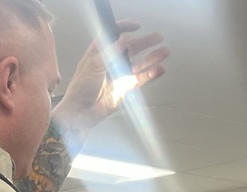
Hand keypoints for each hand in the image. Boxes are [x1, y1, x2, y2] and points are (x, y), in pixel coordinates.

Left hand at [52, 20, 167, 148]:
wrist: (82, 110)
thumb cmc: (82, 86)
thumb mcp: (95, 64)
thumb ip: (111, 50)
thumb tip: (124, 38)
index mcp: (100, 52)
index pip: (113, 35)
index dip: (125, 28)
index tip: (137, 26)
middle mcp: (111, 61)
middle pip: (131, 48)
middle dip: (145, 42)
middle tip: (158, 37)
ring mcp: (119, 74)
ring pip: (139, 63)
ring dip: (152, 57)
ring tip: (164, 52)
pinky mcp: (125, 87)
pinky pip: (140, 78)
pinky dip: (151, 74)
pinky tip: (160, 69)